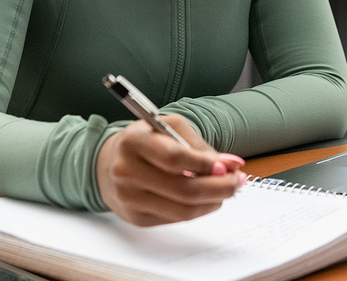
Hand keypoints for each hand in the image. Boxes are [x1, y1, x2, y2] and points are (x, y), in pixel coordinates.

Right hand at [97, 115, 245, 226]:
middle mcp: (127, 171)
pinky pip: (176, 219)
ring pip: (183, 210)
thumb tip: (231, 165)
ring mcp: (129, 198)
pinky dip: (199, 210)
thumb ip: (199, 146)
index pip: (174, 159)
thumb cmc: (146, 141)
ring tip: (227, 190)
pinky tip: (207, 198)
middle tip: (237, 181)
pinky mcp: (136, 218)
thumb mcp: (169, 128)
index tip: (227, 167)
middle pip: (183, 190)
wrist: (108, 163)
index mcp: (134, 141)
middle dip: (219, 188)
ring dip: (213, 202)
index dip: (205, 165)